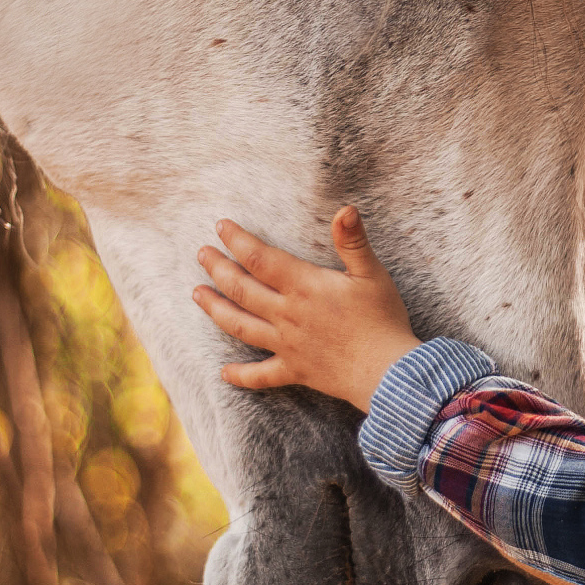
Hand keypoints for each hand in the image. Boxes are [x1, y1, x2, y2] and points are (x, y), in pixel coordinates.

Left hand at [194, 206, 421, 411]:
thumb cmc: (382, 320)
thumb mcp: (372, 274)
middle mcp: (287, 314)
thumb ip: (353, 241)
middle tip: (202, 254)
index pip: (260, 258)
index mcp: (304, 287)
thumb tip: (345, 209)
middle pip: (242, 289)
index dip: (238, 240)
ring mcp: (287, 344)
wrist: (387, 372)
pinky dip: (241, 375)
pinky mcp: (295, 370)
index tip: (220, 226)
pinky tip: (223, 372)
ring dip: (216, 309)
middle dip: (218, 269)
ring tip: (197, 294)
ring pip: (240, 325)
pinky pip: (261, 375)